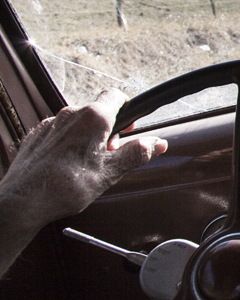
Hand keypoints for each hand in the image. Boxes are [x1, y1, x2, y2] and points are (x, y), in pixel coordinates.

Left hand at [0, 89, 165, 275]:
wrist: (21, 202)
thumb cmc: (65, 187)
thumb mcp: (109, 173)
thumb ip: (136, 154)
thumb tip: (158, 143)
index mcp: (93, 118)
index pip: (117, 96)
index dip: (127, 109)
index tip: (129, 127)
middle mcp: (71, 114)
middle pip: (98, 111)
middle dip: (108, 130)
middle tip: (109, 155)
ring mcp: (51, 123)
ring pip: (78, 122)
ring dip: (88, 137)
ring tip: (86, 164)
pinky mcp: (36, 135)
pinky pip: (59, 131)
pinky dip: (68, 143)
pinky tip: (66, 165)